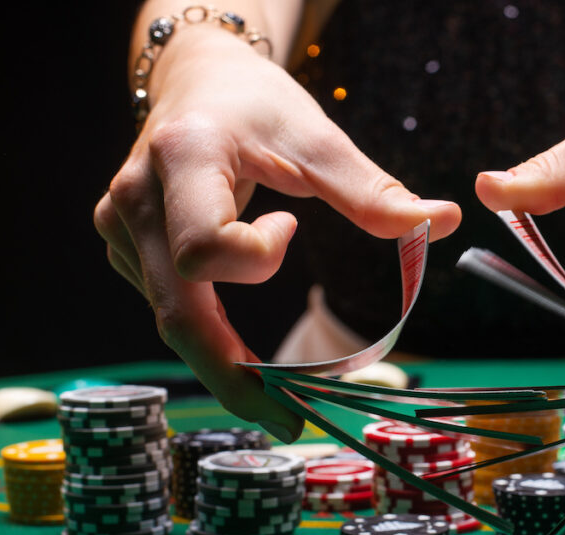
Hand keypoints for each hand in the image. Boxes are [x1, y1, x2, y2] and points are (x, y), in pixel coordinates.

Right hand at [94, 25, 460, 439]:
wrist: (195, 80)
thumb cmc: (258, 105)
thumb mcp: (316, 137)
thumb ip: (371, 190)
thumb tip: (443, 223)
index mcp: (182, 158)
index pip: (202, 247)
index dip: (255, 258)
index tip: (291, 226)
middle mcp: (135, 200)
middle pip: (177, 311)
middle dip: (233, 375)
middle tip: (288, 423)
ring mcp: (120, 228)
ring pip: (171, 318)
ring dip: (224, 364)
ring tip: (278, 404)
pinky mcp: (125, 249)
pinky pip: (168, 305)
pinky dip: (209, 336)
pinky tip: (240, 353)